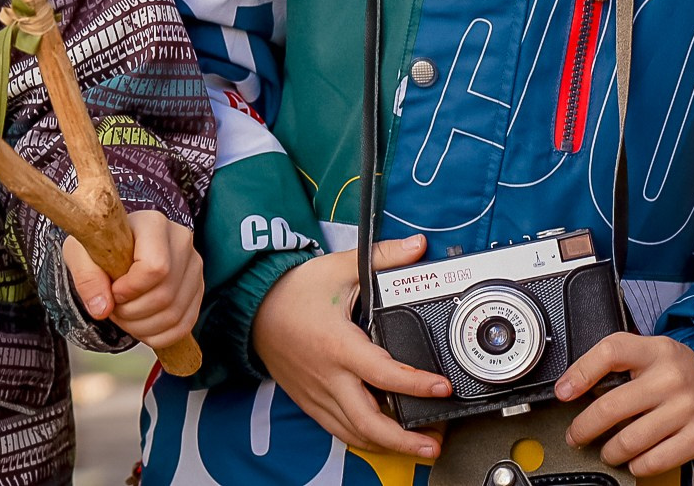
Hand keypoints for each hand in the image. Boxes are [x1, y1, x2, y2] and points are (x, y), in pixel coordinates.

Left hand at [63, 212, 203, 357]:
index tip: (113, 291)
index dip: (130, 289)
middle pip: (165, 295)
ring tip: (124, 316)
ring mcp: (193, 267)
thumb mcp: (80, 252)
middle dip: (132, 313)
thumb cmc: (100, 245)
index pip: (155, 267)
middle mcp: (180, 242)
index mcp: (153, 224)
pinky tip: (141, 326)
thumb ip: (87, 277)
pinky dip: (159, 336)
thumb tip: (102, 308)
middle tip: (114, 308)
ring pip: (175, 314)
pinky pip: (184, 325)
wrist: (117, 245)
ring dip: (143, 327)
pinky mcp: (197, 289)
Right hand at [250, 236, 453, 460]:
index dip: (415, 384)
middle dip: (403, 440)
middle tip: (433, 445)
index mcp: (337, 344)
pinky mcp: (309, 401)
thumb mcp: (339, 268)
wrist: (251, 307)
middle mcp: (328, 376)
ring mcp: (317, 393)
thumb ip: (382, 257)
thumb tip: (418, 246)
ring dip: (387, 445)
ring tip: (418, 446)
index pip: (382, 373)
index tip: (442, 388)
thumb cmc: (294, 290)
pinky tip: (383, 439)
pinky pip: (338, 430)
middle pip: (367, 421)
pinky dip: (363, 439)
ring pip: (354, 432)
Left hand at [559, 333, 693, 475]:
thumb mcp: (651, 353)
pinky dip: (637, 466)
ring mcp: (686, 408)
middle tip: (576, 435)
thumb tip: (573, 385)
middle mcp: (671, 378)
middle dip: (584, 427)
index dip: (580, 372)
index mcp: (655, 351)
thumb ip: (618, 362)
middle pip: (611, 406)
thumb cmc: (679, 373)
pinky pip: (656, 460)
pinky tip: (633, 461)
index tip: (563, 392)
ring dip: (610, 451)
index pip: (610, 352)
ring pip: (630, 439)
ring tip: (607, 451)